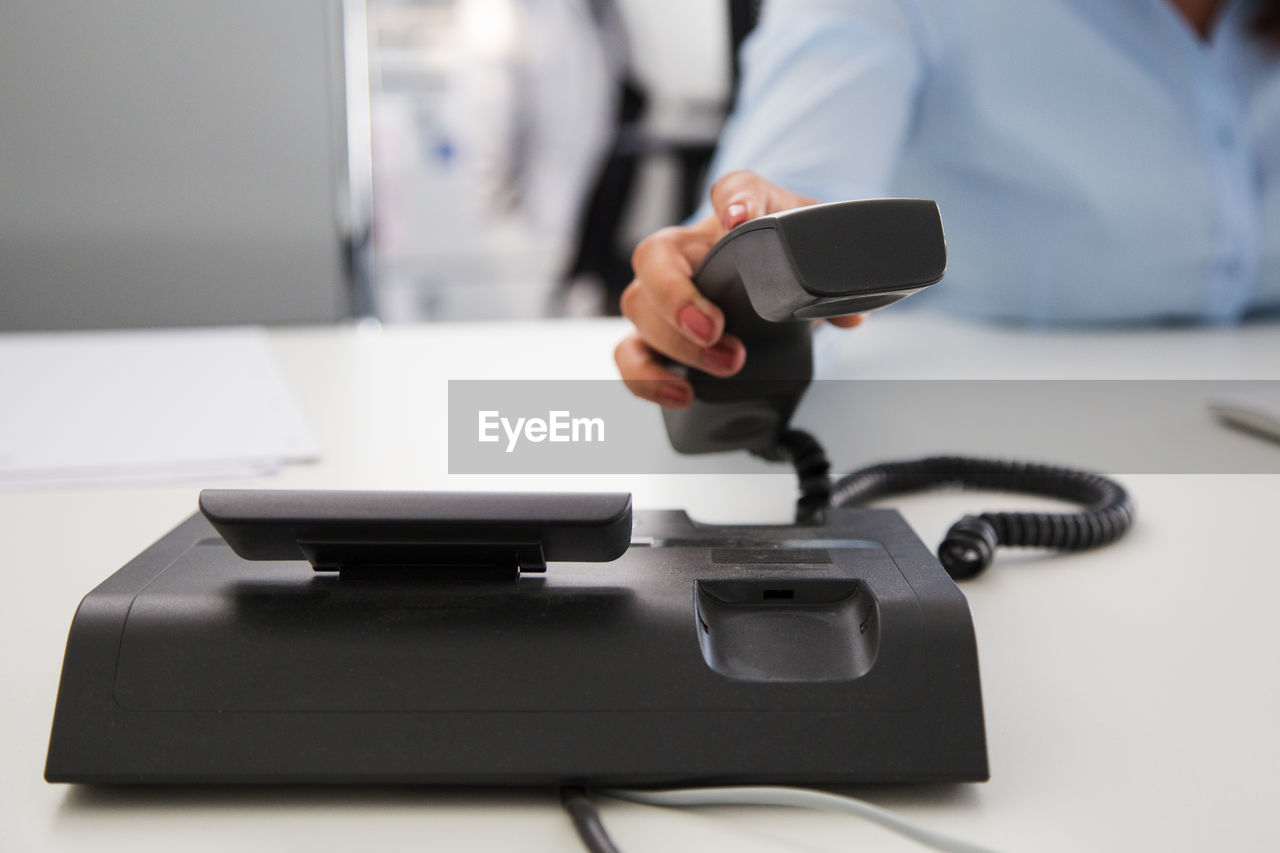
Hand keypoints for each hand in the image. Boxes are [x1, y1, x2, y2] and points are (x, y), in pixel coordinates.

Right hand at [614, 170, 864, 408]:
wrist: (770, 278)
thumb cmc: (784, 259)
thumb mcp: (814, 256)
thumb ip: (831, 277)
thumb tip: (849, 315)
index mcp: (736, 216)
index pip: (734, 188)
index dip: (734, 200)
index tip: (739, 217)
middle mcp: (689, 249)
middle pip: (655, 256)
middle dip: (678, 299)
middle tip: (715, 330)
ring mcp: (665, 292)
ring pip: (637, 306)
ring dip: (673, 342)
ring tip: (724, 364)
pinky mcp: (656, 336)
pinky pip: (630, 354)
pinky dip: (648, 377)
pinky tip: (682, 394)